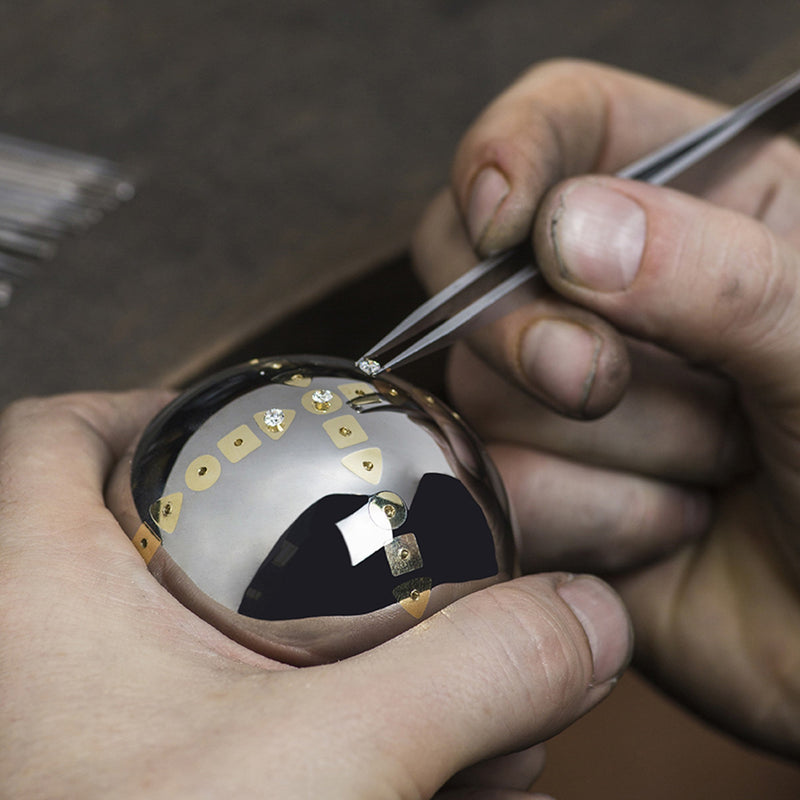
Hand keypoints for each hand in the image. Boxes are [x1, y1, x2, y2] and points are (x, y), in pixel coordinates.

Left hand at [0, 391, 630, 798]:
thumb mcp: (326, 771)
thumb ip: (468, 673)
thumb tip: (585, 617)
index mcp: (32, 596)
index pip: (67, 428)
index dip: (156, 404)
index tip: (252, 423)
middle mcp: (32, 655)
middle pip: (156, 529)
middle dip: (288, 542)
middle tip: (378, 552)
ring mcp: (70, 730)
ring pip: (201, 642)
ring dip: (329, 654)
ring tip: (444, 694)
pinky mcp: (117, 785)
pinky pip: (215, 728)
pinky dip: (315, 735)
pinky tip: (424, 780)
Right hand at [412, 59, 799, 757]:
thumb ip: (716, 274)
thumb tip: (566, 231)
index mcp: (698, 205)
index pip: (564, 125)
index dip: (511, 151)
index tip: (504, 219)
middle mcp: (609, 296)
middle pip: (474, 262)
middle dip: (530, 331)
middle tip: (598, 382)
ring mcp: (557, 395)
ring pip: (485, 389)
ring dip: (609, 448)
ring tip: (714, 473)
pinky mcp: (536, 483)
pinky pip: (495, 483)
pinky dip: (590, 517)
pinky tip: (671, 529)